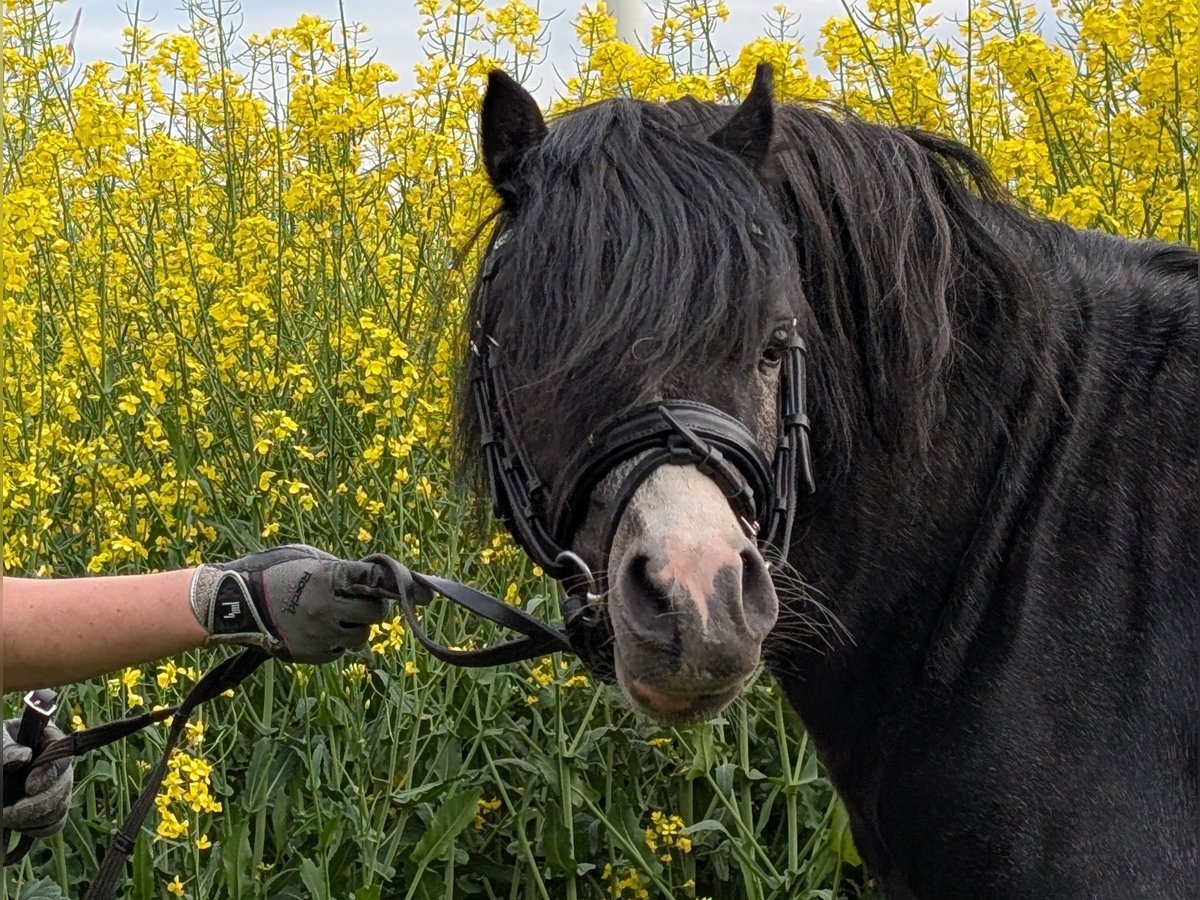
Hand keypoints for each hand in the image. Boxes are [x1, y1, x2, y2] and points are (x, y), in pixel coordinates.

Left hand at [2, 719, 72, 837]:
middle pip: (63, 787)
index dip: (48, 775)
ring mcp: (56, 787)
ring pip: (60, 808)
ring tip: (7, 818)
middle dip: (37, 804)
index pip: (62, 759)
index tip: (29, 787)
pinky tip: (18, 826)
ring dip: (34, 819)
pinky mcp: (50, 807)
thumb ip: (8, 748)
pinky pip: (55, 823)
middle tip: (8, 813)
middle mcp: (59, 765)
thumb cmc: (0, 746)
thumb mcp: (0, 740)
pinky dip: (38, 829)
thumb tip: (22, 757)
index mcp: (50, 742)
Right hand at [189, 545, 404, 662]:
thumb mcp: (306, 557)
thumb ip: (339, 568)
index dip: (399, 584)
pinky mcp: (311, 655)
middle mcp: (329, 606)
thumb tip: (369, 579)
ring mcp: (320, 633)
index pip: (376, 580)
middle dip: (375, 607)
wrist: (230, 604)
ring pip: (361, 636)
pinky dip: (336, 643)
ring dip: (356, 628)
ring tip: (336, 618)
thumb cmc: (270, 572)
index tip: (422, 591)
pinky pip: (339, 652)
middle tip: (364, 603)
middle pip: (376, 612)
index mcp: (330, 576)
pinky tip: (320, 631)